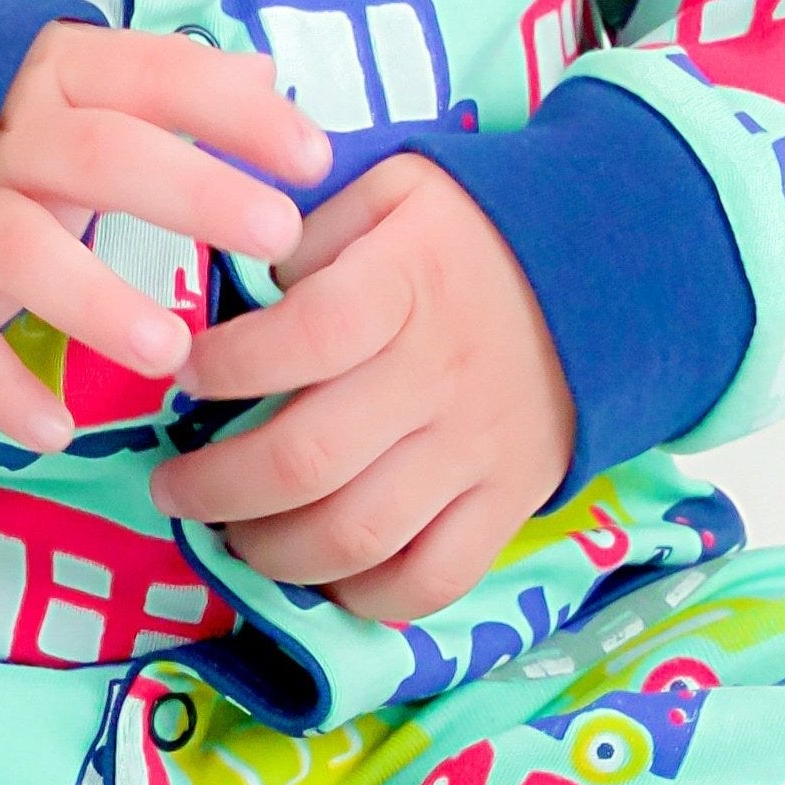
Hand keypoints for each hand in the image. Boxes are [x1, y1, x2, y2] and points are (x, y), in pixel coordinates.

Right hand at [0, 25, 330, 449]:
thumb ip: (180, 88)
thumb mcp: (102, 90)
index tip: (316, 161)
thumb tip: (265, 70)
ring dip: (96, 300)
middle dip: (195, 193)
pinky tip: (57, 430)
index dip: (240, 114)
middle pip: (102, 153)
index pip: (160, 73)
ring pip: (21, 246)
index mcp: (67, 74)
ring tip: (171, 352)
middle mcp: (12, 134)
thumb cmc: (40, 130)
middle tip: (277, 237)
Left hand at [146, 156, 574, 624]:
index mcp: (404, 283)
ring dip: (271, 552)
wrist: (608, 270)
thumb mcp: (390, 189)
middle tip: (176, 487)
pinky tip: (320, 573)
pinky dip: (364, 595)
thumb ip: (309, 225)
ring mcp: (476, 449)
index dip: (226, 365)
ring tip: (234, 534)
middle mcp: (437, 374)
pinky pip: (432, 580)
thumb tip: (238, 282)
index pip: (302, 337)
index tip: (182, 372)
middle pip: (308, 460)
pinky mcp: (510, 501)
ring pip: (357, 535)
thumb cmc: (467, 230)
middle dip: (216, 488)